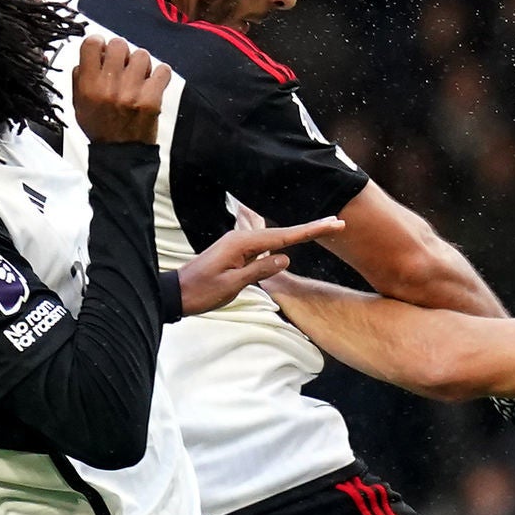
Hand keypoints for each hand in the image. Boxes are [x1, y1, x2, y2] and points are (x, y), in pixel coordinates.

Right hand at [71, 34, 167, 145]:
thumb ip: (80, 78)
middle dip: (121, 52)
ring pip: (142, 55)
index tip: (103, 52)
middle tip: (122, 65)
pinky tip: (153, 83)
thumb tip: (89, 56)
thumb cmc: (99, 126)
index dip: (99, 43)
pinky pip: (163, 70)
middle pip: (119, 44)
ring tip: (138, 77)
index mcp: (88, 84)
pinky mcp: (152, 97)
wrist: (120, 153)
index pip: (92, 44)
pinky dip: (160, 75)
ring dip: (141, 64)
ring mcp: (132, 90)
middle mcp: (109, 84)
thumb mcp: (79, 103)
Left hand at [179, 216, 344, 314]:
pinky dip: (284, 241)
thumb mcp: (231, 284)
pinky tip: (292, 238)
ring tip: (323, 227)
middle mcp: (242, 238)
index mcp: (242, 243)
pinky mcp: (237, 251)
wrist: (177, 293)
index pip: (283, 237)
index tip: (332, 224)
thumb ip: (259, 270)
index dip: (309, 231)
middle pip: (283, 232)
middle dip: (310, 228)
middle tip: (337, 222)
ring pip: (276, 237)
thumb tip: (286, 258)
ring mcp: (239, 243)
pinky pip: (265, 244)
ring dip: (299, 233)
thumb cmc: (201, 291)